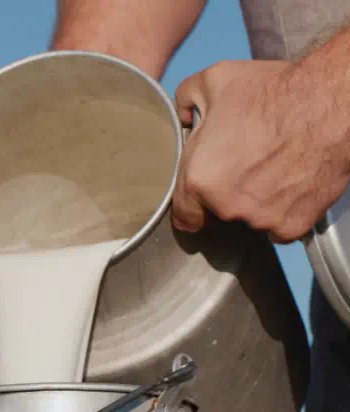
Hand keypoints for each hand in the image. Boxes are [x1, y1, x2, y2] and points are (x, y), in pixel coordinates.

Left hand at [172, 60, 349, 241]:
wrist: (332, 103)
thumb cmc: (275, 92)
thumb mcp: (215, 80)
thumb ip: (186, 100)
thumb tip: (183, 115)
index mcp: (199, 180)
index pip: (184, 216)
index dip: (193, 205)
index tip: (203, 196)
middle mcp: (226, 207)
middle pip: (219, 215)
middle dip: (227, 196)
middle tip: (247, 166)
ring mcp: (260, 219)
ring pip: (250, 221)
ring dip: (257, 204)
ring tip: (273, 169)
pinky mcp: (290, 225)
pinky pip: (280, 226)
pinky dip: (285, 210)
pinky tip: (292, 182)